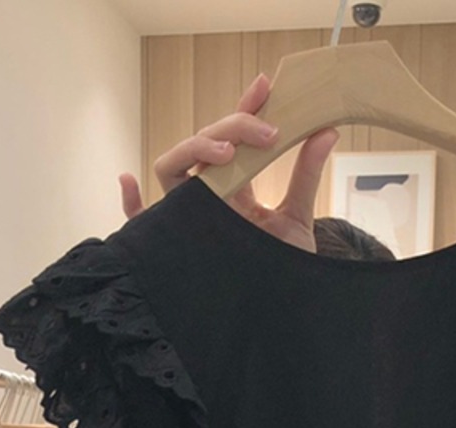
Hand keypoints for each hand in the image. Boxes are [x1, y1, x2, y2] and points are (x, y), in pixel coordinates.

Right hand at [119, 74, 339, 254]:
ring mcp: (192, 219)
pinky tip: (128, 182)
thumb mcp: (299, 219)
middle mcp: (209, 200)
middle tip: (266, 132)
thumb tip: (327, 129)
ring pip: (172, 170)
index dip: (243, 111)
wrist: (285, 313)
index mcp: (235, 191)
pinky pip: (142, 224)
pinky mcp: (179, 244)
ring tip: (225, 153)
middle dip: (230, 129)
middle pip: (203, 148)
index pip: (231, 141)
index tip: (264, 86)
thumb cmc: (287, 270)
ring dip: (192, 150)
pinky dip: (131, 204)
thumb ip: (305, 175)